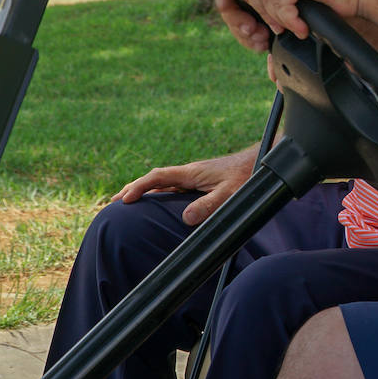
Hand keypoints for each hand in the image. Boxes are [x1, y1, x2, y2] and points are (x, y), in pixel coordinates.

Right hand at [112, 144, 259, 225]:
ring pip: (164, 182)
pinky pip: (175, 186)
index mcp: (192, 172)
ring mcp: (196, 176)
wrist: (262, 161)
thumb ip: (210, 204)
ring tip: (129, 201)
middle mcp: (191, 173)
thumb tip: (186, 217)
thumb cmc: (248, 176)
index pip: (158, 177)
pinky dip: (160, 192)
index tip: (124, 199)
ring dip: (146, 190)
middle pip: (156, 178)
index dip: (139, 187)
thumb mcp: (230, 194)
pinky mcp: (203, 181)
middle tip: (114, 201)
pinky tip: (159, 201)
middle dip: (134, 188)